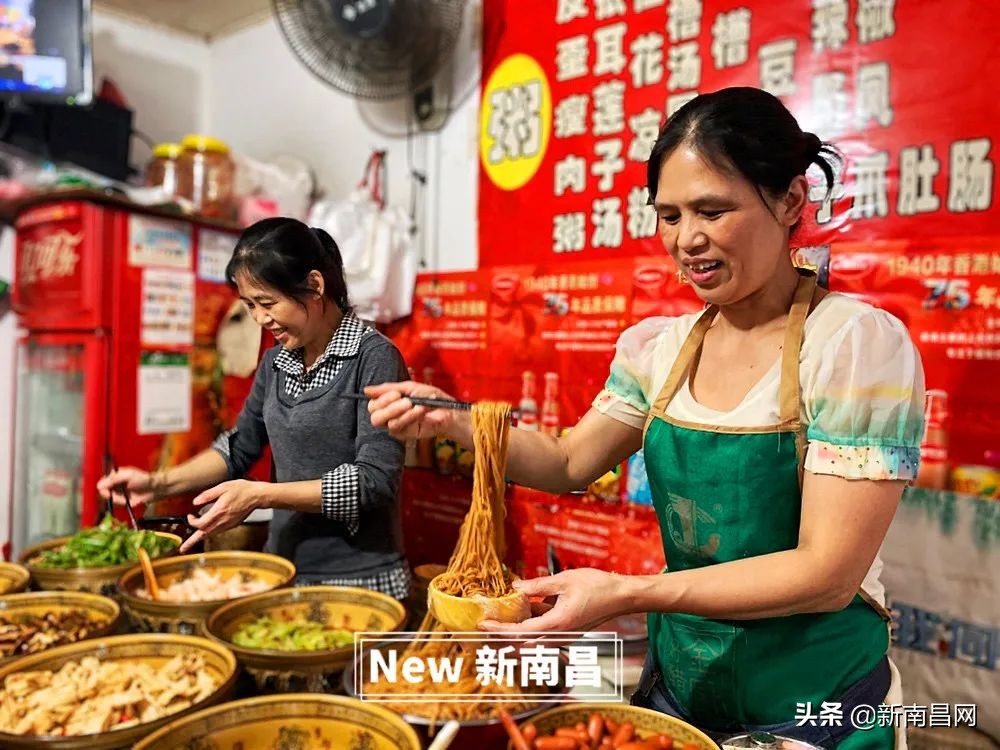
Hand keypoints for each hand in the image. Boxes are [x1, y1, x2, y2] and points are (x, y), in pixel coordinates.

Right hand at [96, 467, 154, 505]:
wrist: (155, 489)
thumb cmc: (143, 479)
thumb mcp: (128, 476)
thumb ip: (113, 479)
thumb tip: (99, 486)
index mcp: (115, 475)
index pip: (102, 482)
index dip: (104, 488)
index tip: (109, 492)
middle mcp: (115, 483)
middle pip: (104, 492)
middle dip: (112, 495)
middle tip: (122, 494)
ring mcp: (119, 492)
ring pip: (110, 499)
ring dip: (118, 499)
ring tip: (129, 496)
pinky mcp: (123, 500)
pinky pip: (118, 504)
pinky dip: (123, 503)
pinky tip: (131, 500)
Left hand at [179, 479, 264, 552]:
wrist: (257, 496)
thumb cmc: (242, 490)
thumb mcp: (223, 487)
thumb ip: (208, 495)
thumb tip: (195, 502)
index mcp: (219, 511)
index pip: (200, 524)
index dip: (191, 521)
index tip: (190, 515)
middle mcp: (223, 521)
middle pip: (204, 535)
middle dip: (192, 542)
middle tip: (183, 548)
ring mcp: (228, 524)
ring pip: (210, 535)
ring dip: (200, 538)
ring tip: (190, 543)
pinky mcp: (232, 525)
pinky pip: (218, 532)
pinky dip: (209, 532)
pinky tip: (207, 529)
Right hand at [365, 381, 461, 440]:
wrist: (447, 409)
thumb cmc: (430, 397)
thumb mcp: (408, 387)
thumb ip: (387, 389)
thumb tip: (366, 390)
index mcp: (388, 403)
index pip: (372, 404)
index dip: (381, 398)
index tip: (397, 392)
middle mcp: (390, 416)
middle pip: (374, 416)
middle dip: (388, 405)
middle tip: (404, 399)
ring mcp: (397, 426)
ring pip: (386, 422)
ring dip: (400, 410)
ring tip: (414, 404)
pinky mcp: (405, 435)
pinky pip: (398, 427)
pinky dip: (408, 417)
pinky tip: (420, 411)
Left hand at [479, 569, 631, 633]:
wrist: (622, 596)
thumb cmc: (598, 587)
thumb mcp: (563, 580)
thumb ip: (537, 585)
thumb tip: (515, 587)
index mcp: (556, 624)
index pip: (520, 633)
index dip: (499, 630)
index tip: (483, 625)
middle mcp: (559, 635)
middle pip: (522, 647)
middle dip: (501, 641)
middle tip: (484, 631)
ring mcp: (563, 635)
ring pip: (532, 643)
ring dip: (514, 637)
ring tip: (498, 622)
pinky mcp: (567, 631)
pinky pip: (543, 635)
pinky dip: (529, 628)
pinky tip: (524, 609)